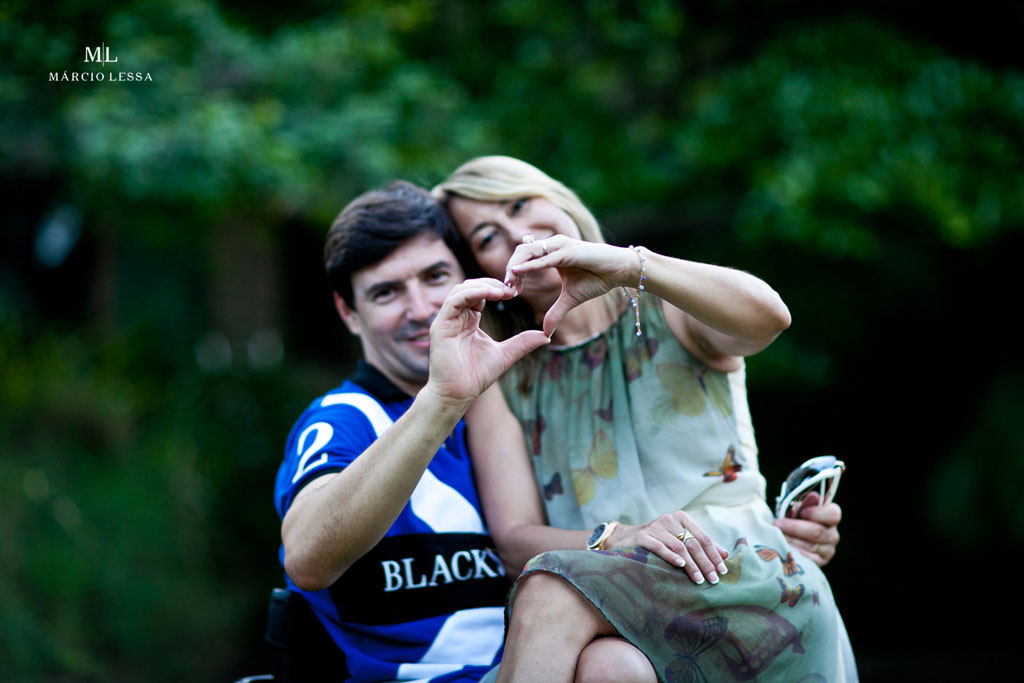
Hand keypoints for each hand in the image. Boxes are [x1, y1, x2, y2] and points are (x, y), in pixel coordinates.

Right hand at [426, 278, 549, 406]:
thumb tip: (547, 336)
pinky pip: (454, 301)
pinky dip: (472, 293)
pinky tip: (490, 294)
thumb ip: (522, 343)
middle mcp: (456, 317)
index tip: (515, 292)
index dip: (497, 289)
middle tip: (511, 289)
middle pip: (470, 287)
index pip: (480, 294)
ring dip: (482, 286)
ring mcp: (447, 320)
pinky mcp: (440, 325)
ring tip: (502, 291)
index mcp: (468, 321)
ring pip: (461, 290)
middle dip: (491, 284)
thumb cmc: (476, 376)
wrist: (458, 394)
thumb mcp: (505, 355)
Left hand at [503, 237, 638, 336]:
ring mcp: (560, 246)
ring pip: (529, 252)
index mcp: (551, 253)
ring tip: (508, 282)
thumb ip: (556, 312)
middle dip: (510, 269)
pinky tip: (517, 272)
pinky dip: (530, 265)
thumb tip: (545, 332)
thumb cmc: (597, 279)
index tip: (509, 291)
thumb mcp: (571, 299)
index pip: (524, 258)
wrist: (619, 271)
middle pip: (521, 252)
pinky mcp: (568, 251)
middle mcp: (553, 246)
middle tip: (505, 288)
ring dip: (516, 267)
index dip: (513, 273)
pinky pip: (545, 257)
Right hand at [607, 511, 730, 584]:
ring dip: (691, 565)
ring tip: (699, 580)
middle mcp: (669, 519)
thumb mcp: (679, 538)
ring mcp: (655, 527)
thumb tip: (725, 555)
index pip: (702, 537)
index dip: (714, 554)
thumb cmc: (658, 540)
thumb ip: (701, 544)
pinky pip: (659, 547)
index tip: (722, 571)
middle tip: (713, 580)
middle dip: (705, 562)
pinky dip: (671, 556)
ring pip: (679, 546)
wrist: (625, 538)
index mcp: (681, 518)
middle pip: (692, 542)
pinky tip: (680, 566)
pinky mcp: (642, 536)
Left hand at [774, 492, 840, 566]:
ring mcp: (828, 550)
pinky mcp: (820, 562)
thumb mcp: (796, 510)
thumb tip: (809, 499)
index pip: (833, 514)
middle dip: (794, 527)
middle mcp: (833, 534)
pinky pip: (808, 558)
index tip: (801, 512)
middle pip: (817, 531)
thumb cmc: (794, 520)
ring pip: (810, 545)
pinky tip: (784, 547)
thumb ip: (801, 505)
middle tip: (778, 524)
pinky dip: (794, 552)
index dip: (817, 513)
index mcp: (831, 517)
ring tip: (777, 535)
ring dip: (791, 540)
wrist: (792, 540)